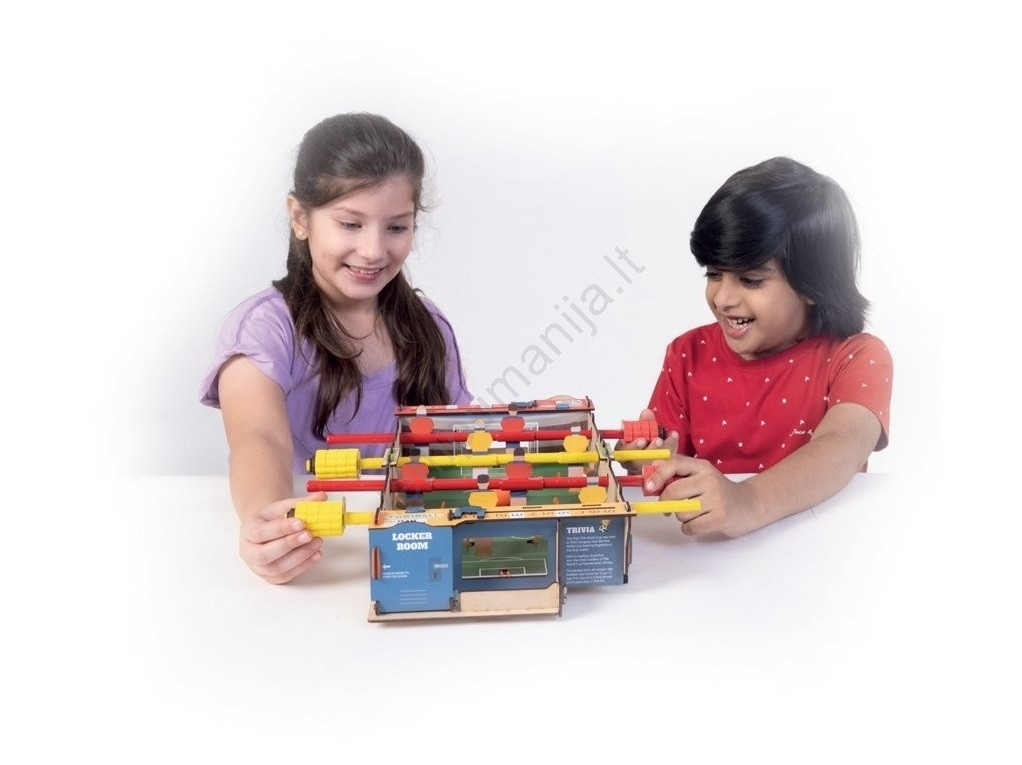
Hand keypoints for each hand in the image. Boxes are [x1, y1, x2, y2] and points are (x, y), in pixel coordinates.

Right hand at [239, 492, 326, 583]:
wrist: (266, 530)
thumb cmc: (272, 519)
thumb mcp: (283, 506)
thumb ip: (302, 502)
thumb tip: (322, 496)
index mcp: (248, 531)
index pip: (260, 532)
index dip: (281, 529)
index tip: (301, 522)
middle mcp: (249, 552)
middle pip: (265, 554)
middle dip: (289, 545)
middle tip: (309, 535)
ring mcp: (259, 568)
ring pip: (277, 568)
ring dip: (300, 556)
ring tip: (317, 542)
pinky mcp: (271, 577)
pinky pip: (286, 576)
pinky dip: (303, 566)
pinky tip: (316, 554)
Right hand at [616, 408, 677, 474]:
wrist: (657, 451)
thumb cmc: (645, 440)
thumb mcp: (643, 430)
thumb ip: (644, 422)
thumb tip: (646, 412)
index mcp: (624, 452)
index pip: (623, 451)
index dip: (633, 446)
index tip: (642, 440)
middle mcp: (632, 463)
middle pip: (639, 460)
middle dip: (650, 450)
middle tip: (659, 440)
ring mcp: (646, 469)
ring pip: (654, 463)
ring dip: (663, 449)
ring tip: (671, 437)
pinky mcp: (658, 471)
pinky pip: (666, 462)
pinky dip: (672, 449)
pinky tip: (674, 438)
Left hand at [644, 455, 761, 537]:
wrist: (749, 505)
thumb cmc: (718, 492)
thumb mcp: (701, 475)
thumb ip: (678, 472)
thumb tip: (651, 471)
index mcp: (702, 467)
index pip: (674, 465)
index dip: (657, 476)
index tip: (648, 487)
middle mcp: (709, 480)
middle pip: (673, 492)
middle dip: (666, 503)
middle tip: (669, 506)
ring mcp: (716, 499)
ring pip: (680, 512)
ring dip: (681, 517)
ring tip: (695, 513)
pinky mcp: (720, 517)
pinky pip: (690, 527)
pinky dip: (689, 528)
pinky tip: (700, 522)